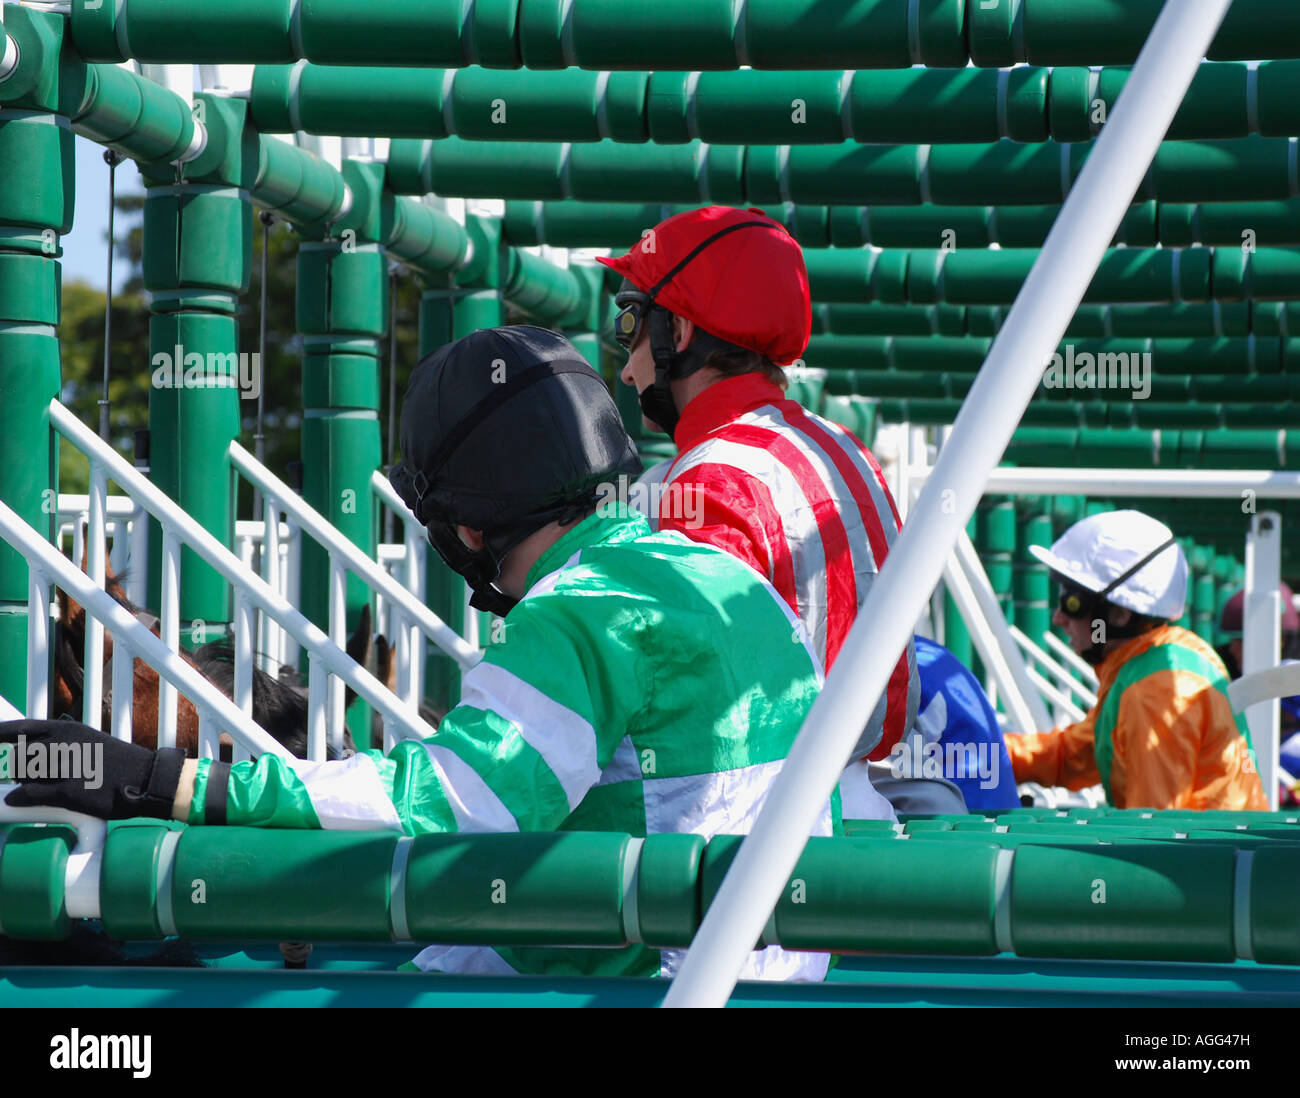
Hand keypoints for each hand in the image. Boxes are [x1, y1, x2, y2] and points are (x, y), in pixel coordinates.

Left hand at [0, 719, 184, 819]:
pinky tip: (15, 801)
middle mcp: (63, 743)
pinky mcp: (68, 790)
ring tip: (39, 785)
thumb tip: (31, 758)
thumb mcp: (89, 743)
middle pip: (19, 754)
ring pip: (22, 773)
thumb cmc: (119, 764)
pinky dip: (19, 798)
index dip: (0, 733)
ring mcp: (65, 766)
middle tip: (29, 776)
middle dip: (18, 767)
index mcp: (68, 729)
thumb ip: (60, 745)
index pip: (22, 728)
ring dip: (22, 781)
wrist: (147, 778)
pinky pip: (30, 794)